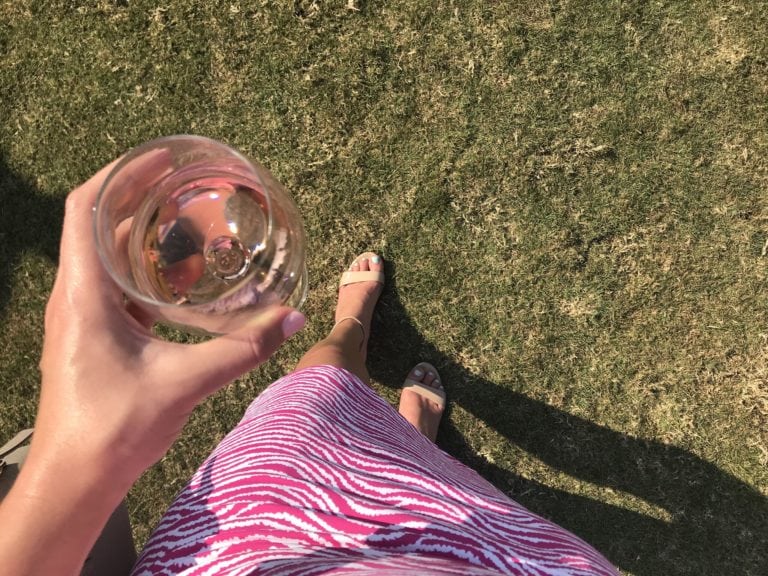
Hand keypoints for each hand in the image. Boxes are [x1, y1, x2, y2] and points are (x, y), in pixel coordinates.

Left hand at [32, 160, 304, 486]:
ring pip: (105, 254)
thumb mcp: (185, 383)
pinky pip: (114, 284)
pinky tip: (181, 279)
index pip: (85, 208)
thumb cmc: (112, 429)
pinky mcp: (91, 334)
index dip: (118, 173)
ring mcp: (79, 315)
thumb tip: (291, 320)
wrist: (74, 478)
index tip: (160, 157)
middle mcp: (74, 295)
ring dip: (141, 232)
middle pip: (97, 223)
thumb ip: (241, 350)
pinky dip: (144, 268)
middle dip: (138, 195)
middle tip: (186, 181)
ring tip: (188, 220)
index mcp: (83, 293)